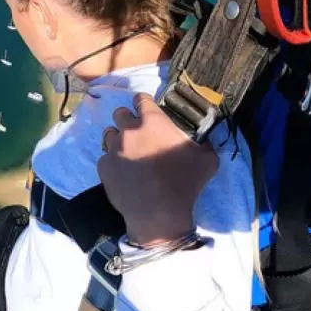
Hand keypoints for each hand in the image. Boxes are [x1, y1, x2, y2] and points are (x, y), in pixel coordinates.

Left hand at [97, 93, 217, 245]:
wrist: (158, 211)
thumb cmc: (184, 183)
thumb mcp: (207, 160)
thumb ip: (205, 144)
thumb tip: (205, 141)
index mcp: (152, 122)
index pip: (141, 99)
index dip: (144, 103)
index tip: (147, 110)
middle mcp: (129, 130)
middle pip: (120, 113)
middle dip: (128, 119)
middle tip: (138, 133)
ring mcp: (113, 148)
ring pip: (110, 134)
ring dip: (118, 139)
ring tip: (129, 152)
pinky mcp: (103, 166)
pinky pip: (105, 157)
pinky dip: (113, 161)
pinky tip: (123, 171)